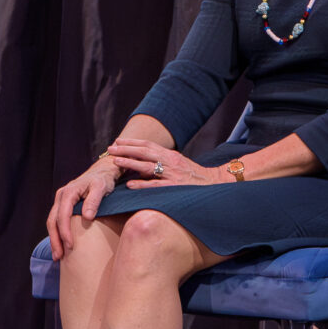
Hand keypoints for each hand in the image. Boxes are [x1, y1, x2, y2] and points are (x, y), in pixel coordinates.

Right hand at [46, 155, 125, 259]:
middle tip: (58, 256)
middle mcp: (61, 196)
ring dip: (54, 239)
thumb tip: (87, 217)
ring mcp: (61, 200)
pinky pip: (57, 221)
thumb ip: (94, 200)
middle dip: (55, 239)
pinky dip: (58, 233)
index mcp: (68, 192)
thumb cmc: (104, 179)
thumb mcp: (102, 187)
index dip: (65, 232)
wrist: (103, 171)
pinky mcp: (64, 205)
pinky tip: (61, 245)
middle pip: (53, 220)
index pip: (63, 215)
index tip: (70, 246)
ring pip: (52, 222)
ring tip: (57, 256)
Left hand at [105, 138, 233, 186]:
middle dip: (126, 149)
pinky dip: (143, 184)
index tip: (118, 141)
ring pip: (148, 166)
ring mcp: (173, 174)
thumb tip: (145, 164)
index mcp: (171, 155)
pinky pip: (156, 186)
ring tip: (115, 161)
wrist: (216, 184)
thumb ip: (164, 162)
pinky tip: (130, 184)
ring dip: (130, 162)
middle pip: (145, 152)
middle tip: (110, 148)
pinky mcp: (175, 187)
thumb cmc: (196, 177)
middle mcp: (171, 161)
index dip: (132, 142)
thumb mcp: (180, 165)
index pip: (148, 145)